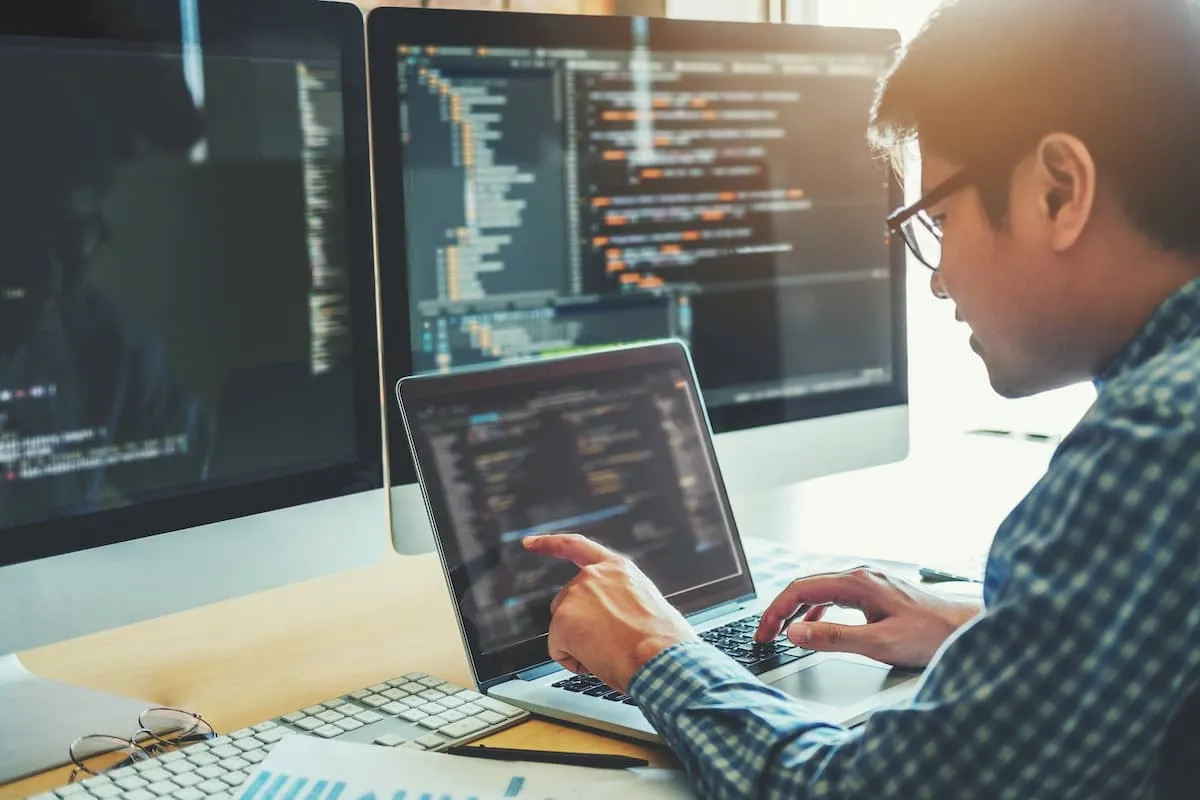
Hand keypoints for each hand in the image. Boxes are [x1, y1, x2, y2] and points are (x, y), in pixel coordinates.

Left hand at [524, 534, 698, 693]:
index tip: (530, 542)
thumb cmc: (663, 641)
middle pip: (566, 602)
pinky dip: (573, 661)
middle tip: (610, 644)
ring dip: (579, 644)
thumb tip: (615, 618)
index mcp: (618, 569)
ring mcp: (575, 596)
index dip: (550, 544)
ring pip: (563, 629)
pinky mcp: (562, 621)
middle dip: (578, 625)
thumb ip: (622, 599)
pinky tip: (597, 661)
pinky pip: (558, 650)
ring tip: (611, 652)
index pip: (576, 547)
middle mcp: (593, 576)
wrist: (660, 657)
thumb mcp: (647, 604)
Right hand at [755, 568, 980, 668]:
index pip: (800, 590)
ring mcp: (868, 583)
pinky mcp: (875, 593)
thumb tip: (795, 634)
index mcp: (856, 583)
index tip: (764, 633)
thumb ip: (833, 638)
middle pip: (806, 588)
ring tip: (783, 634)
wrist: (966, 630)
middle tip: (765, 636)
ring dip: (797, 612)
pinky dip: (816, 612)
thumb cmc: (930, 635)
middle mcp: (860, 576)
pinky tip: (815, 629)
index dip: (776, 612)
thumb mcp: (877, 643)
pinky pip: (835, 597)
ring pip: (819, 592)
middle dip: (780, 611)